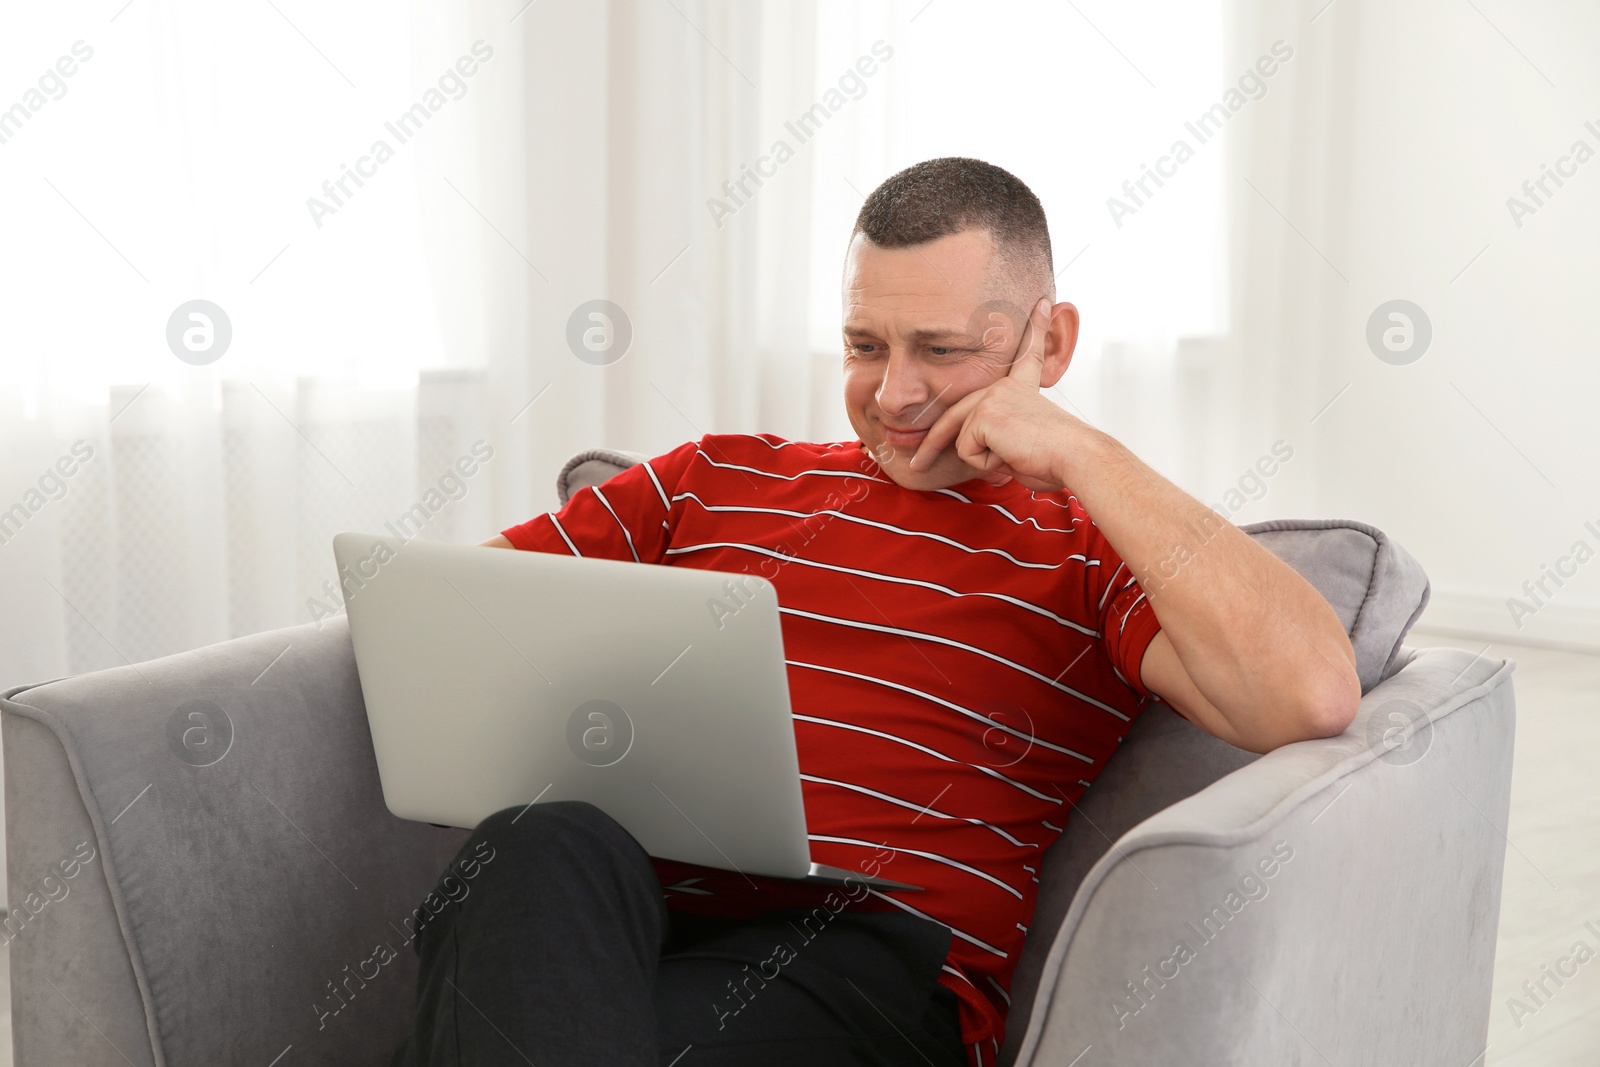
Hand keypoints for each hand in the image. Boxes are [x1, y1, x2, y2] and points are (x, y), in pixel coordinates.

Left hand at [907, 297, 1076, 492]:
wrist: (1075, 458)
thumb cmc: (1057, 459)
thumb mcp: (1023, 446)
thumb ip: (1001, 442)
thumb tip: (990, 461)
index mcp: (1023, 387)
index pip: (1027, 354)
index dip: (1035, 328)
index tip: (1041, 303)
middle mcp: (1005, 385)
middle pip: (956, 414)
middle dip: (931, 444)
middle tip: (916, 464)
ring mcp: (992, 395)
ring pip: (961, 439)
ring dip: (984, 460)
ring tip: (1015, 455)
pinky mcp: (985, 412)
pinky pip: (966, 450)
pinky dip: (986, 463)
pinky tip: (1012, 454)